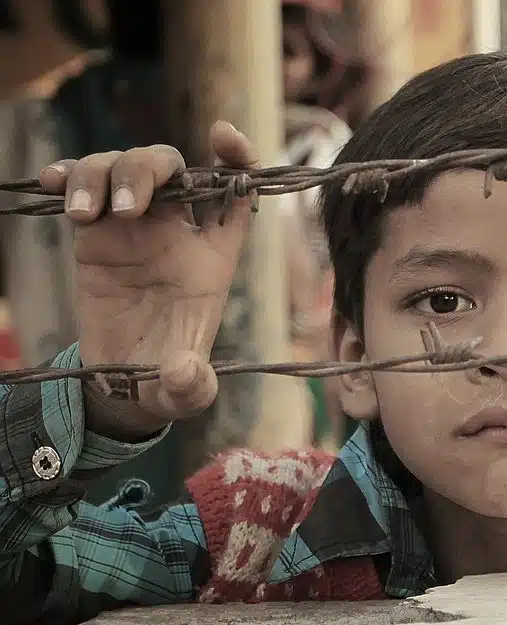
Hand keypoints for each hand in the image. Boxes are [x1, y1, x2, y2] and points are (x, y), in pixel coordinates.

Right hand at [40, 122, 258, 438]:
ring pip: (122, 169)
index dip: (237, 159)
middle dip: (149, 170)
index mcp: (214, 257)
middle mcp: (176, 233)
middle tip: (128, 210)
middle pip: (171, 169)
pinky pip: (81, 189)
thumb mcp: (185, 390)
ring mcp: (133, 228)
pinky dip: (67, 178)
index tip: (223, 135)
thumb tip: (185, 374)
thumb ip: (191, 385)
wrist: (125, 384)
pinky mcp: (93, 234)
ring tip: (83, 212)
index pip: (236, 194)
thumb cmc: (169, 378)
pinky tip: (50, 184)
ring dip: (100, 174)